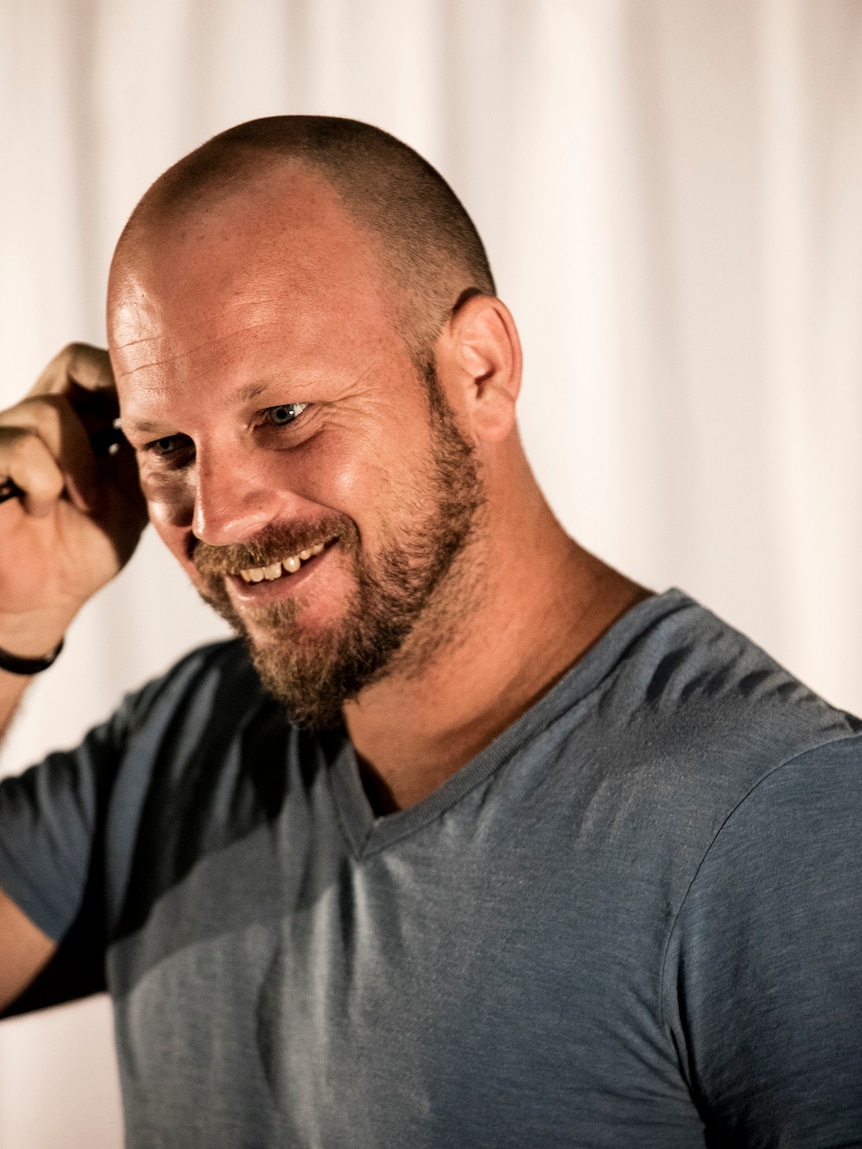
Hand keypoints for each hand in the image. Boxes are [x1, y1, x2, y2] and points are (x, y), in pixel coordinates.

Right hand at [0, 343, 147, 656]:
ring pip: (48, 412)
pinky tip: (45, 509)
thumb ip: (152, 453)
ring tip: (87, 502)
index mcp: (77, 417)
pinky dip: (44, 481)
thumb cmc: (86, 544)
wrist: (44, 598)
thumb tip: (192, 420)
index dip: (127, 380)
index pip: (96, 362)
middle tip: (128, 451)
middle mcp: (38, 416)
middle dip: (112, 409)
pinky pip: (18, 448)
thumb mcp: (136, 493)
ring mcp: (7, 438)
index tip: (158, 421)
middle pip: (74, 365)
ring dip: (80, 464)